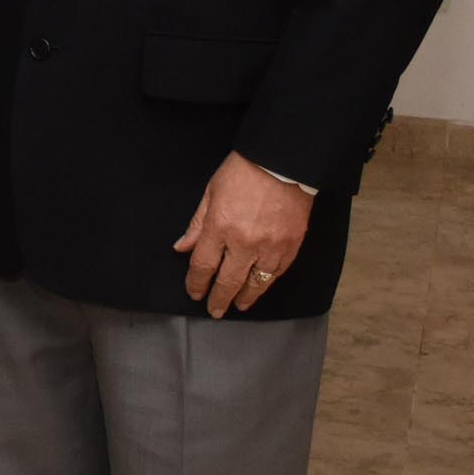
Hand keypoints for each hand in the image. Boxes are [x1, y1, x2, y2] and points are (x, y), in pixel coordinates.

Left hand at [173, 151, 313, 317]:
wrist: (282, 164)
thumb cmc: (243, 173)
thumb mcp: (211, 193)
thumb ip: (197, 225)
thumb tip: (182, 247)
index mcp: (220, 227)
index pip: (203, 265)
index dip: (196, 282)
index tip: (194, 292)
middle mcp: (245, 242)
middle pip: (228, 281)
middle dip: (218, 299)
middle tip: (214, 310)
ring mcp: (270, 247)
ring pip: (255, 283)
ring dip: (244, 297)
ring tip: (237, 305)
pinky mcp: (291, 246)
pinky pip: (277, 273)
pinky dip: (267, 283)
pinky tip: (260, 287)